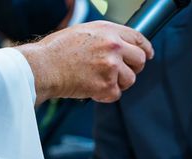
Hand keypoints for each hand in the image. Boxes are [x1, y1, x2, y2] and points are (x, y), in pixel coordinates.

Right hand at [16, 21, 153, 103]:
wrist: (43, 67)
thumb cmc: (57, 51)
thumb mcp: (83, 32)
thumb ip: (105, 38)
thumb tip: (122, 46)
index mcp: (108, 31)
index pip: (137, 38)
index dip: (145, 48)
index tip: (147, 54)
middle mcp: (113, 47)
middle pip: (139, 60)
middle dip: (133, 68)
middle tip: (119, 72)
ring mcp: (111, 67)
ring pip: (130, 79)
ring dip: (118, 83)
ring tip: (98, 79)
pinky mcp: (107, 86)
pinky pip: (116, 94)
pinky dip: (105, 95)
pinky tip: (91, 87)